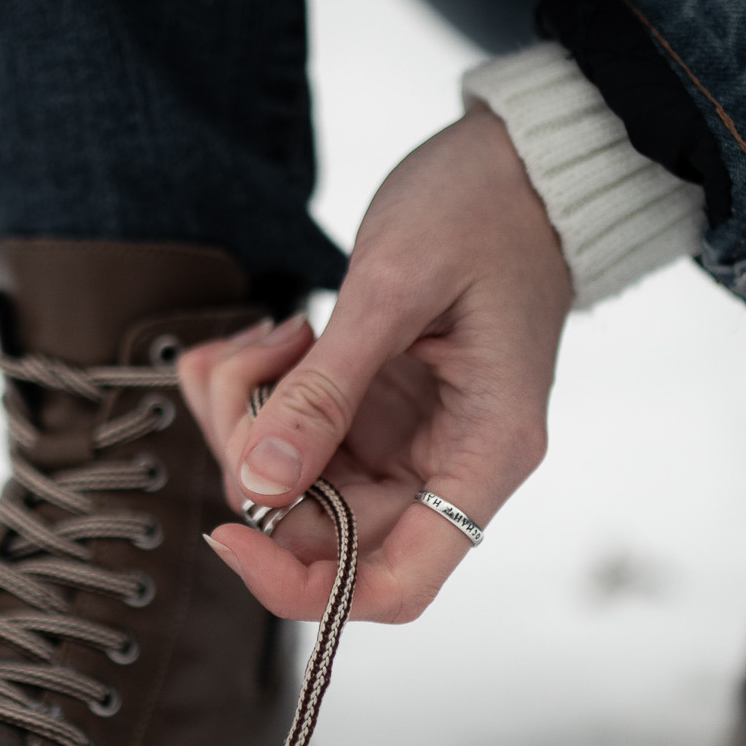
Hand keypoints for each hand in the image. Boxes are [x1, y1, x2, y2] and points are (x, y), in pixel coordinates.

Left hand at [176, 103, 571, 622]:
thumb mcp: (394, 288)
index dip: (302, 586)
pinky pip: (287, 434)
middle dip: (256, 466)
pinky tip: (270, 335)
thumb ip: (325, 391)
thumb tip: (261, 488)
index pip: (394, 586)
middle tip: (247, 374)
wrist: (516, 158)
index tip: (229, 531)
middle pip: (321, 534)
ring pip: (290, 485)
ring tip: (270, 337)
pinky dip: (251, 392)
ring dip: (245, 420)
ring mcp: (402, 439)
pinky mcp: (370, 407)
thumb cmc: (483, 208)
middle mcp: (444, 464)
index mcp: (483, 455)